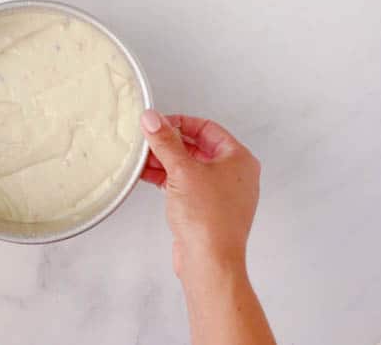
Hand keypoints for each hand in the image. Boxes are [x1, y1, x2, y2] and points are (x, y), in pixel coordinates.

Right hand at [139, 110, 260, 282]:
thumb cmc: (209, 220)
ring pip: (189, 167)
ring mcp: (221, 193)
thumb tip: (153, 119)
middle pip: (197, 147)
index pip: (207, 128)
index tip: (158, 123)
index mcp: (238, 159)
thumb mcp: (182, 171)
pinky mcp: (207, 210)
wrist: (210, 261)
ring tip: (141, 158)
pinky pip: (185, 185)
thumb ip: (165, 142)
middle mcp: (234, 175)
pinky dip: (167, 179)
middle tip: (147, 140)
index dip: (180, 123)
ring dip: (164, 161)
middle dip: (169, 144)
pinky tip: (147, 176)